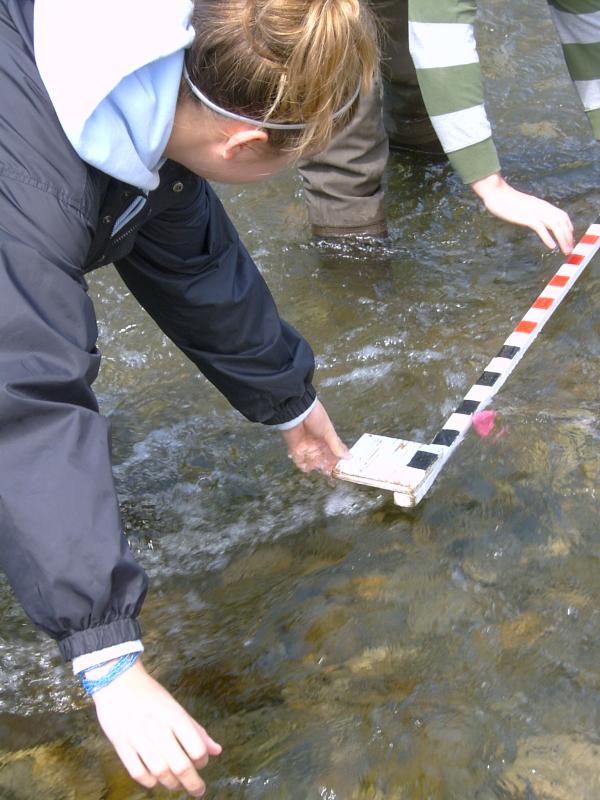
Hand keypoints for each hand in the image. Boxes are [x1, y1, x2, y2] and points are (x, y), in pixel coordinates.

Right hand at [92, 658, 220, 795]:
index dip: (203, 761)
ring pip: (160, 772)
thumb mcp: (176, 707)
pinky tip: (156, 781)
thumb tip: (216, 751)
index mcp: (174, 715)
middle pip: (180, 765)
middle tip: (198, 790)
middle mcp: (158, 728)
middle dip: (192, 783)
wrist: (117, 681)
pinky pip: (137, 772)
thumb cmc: (150, 694)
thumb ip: (196, 730)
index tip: (202, 764)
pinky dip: (149, 782)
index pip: (196, 747)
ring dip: (172, 784)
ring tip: (177, 785)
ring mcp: (138, 738)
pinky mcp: (121, 745)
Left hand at [281, 399, 349, 475]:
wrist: (297, 412)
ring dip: (317, 466)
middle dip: (328, 466)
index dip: (338, 460)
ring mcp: (307, 447)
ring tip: (321, 469)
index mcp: (327, 438)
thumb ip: (336, 446)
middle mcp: (317, 444)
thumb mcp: (329, 432)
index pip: (334, 452)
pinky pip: (300, 461)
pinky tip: (308, 467)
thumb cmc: (315, 418)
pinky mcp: (296, 449)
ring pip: (313, 462)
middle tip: (331, 472)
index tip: (343, 467)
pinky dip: (303, 466)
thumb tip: (349, 457)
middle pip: (324, 459)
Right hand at [471, 172, 573, 254]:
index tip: (570, 238)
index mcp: (542, 204)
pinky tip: (551, 246)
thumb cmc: (506, 200)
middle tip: (570, 249)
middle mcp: (542, 207)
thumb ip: (531, 211)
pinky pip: (540, 228)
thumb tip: (534, 219)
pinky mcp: (526, 216)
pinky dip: (547, 237)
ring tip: (565, 250)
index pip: (562, 215)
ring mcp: (535, 211)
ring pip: (555, 225)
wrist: (496, 193)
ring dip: (562, 239)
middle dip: (568, 236)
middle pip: (562, 222)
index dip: (569, 227)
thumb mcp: (524, 205)